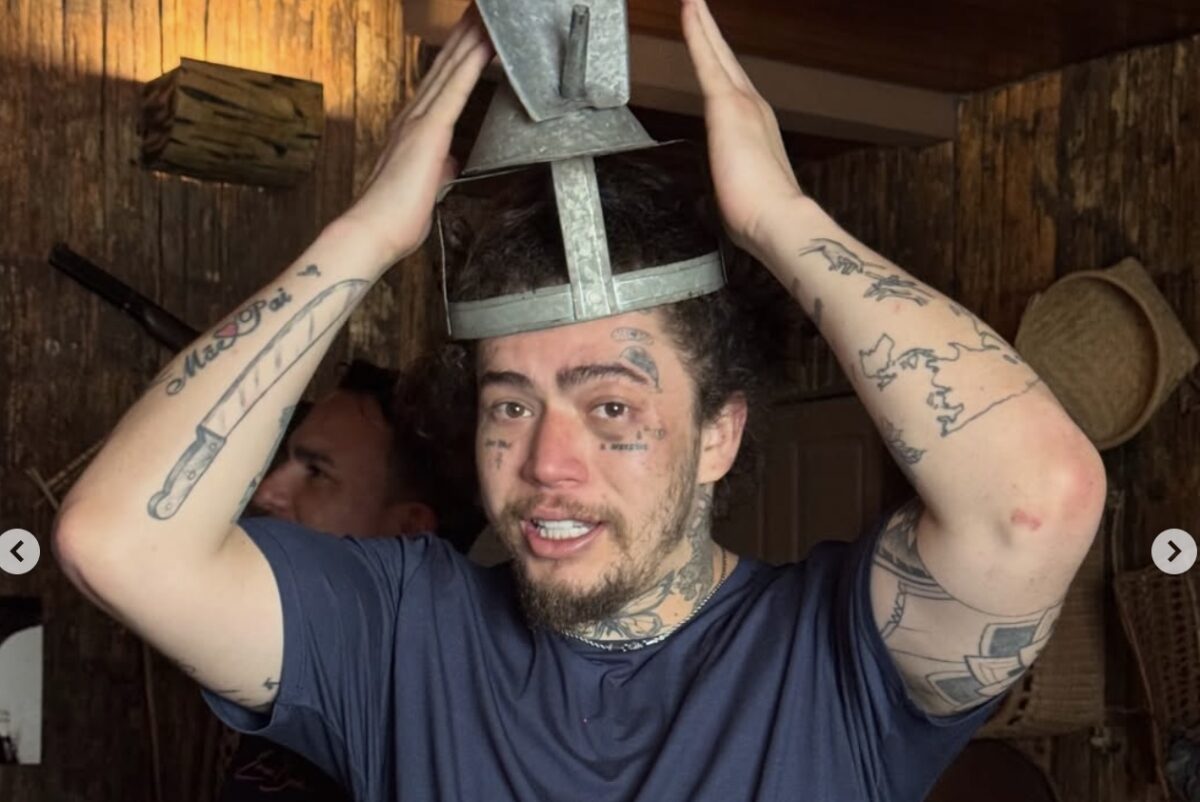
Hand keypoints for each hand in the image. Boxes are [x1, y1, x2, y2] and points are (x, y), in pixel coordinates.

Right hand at [339, 7, 492, 265]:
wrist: (374, 230)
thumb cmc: (396, 216)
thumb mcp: (426, 187)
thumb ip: (438, 168)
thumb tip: (449, 161)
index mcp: (413, 129)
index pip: (442, 83)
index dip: (458, 55)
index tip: (472, 33)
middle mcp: (413, 116)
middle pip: (446, 64)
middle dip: (466, 34)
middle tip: (481, 9)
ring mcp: (420, 119)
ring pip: (451, 67)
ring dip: (471, 37)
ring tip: (486, 13)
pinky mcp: (429, 130)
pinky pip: (456, 88)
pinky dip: (472, 63)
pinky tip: (485, 43)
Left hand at [681, 0, 803, 258]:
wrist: (778, 219)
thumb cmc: (761, 215)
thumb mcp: (744, 194)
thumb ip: (736, 183)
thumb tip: (732, 196)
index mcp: (755, 128)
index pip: (730, 86)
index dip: (719, 62)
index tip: (710, 45)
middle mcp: (753, 108)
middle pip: (725, 58)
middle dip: (710, 31)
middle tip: (697, 4)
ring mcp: (742, 103)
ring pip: (715, 51)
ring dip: (702, 23)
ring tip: (692, 1)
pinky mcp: (726, 105)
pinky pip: (706, 58)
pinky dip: (697, 30)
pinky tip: (689, 8)